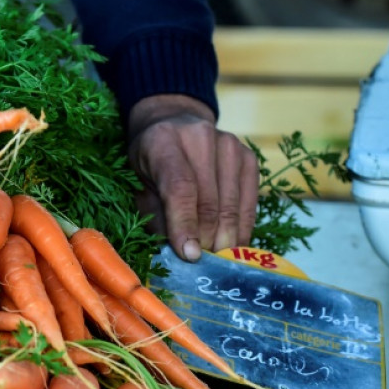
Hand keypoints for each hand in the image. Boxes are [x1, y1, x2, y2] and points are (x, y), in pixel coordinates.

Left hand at [127, 94, 258, 261]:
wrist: (174, 123)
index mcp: (163, 142)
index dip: (185, 224)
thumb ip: (156, 216)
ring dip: (225, 238)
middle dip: (206, 239)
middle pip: (209, 201)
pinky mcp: (248, 157)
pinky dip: (242, 227)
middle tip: (202, 266)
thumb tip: (178, 254)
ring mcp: (229, 145)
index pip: (180, 188)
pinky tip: (233, 245)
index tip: (190, 256)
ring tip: (217, 260)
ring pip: (231, 204)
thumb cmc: (150, 162)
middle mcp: (199, 138)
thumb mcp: (140, 185)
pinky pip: (249, 201)